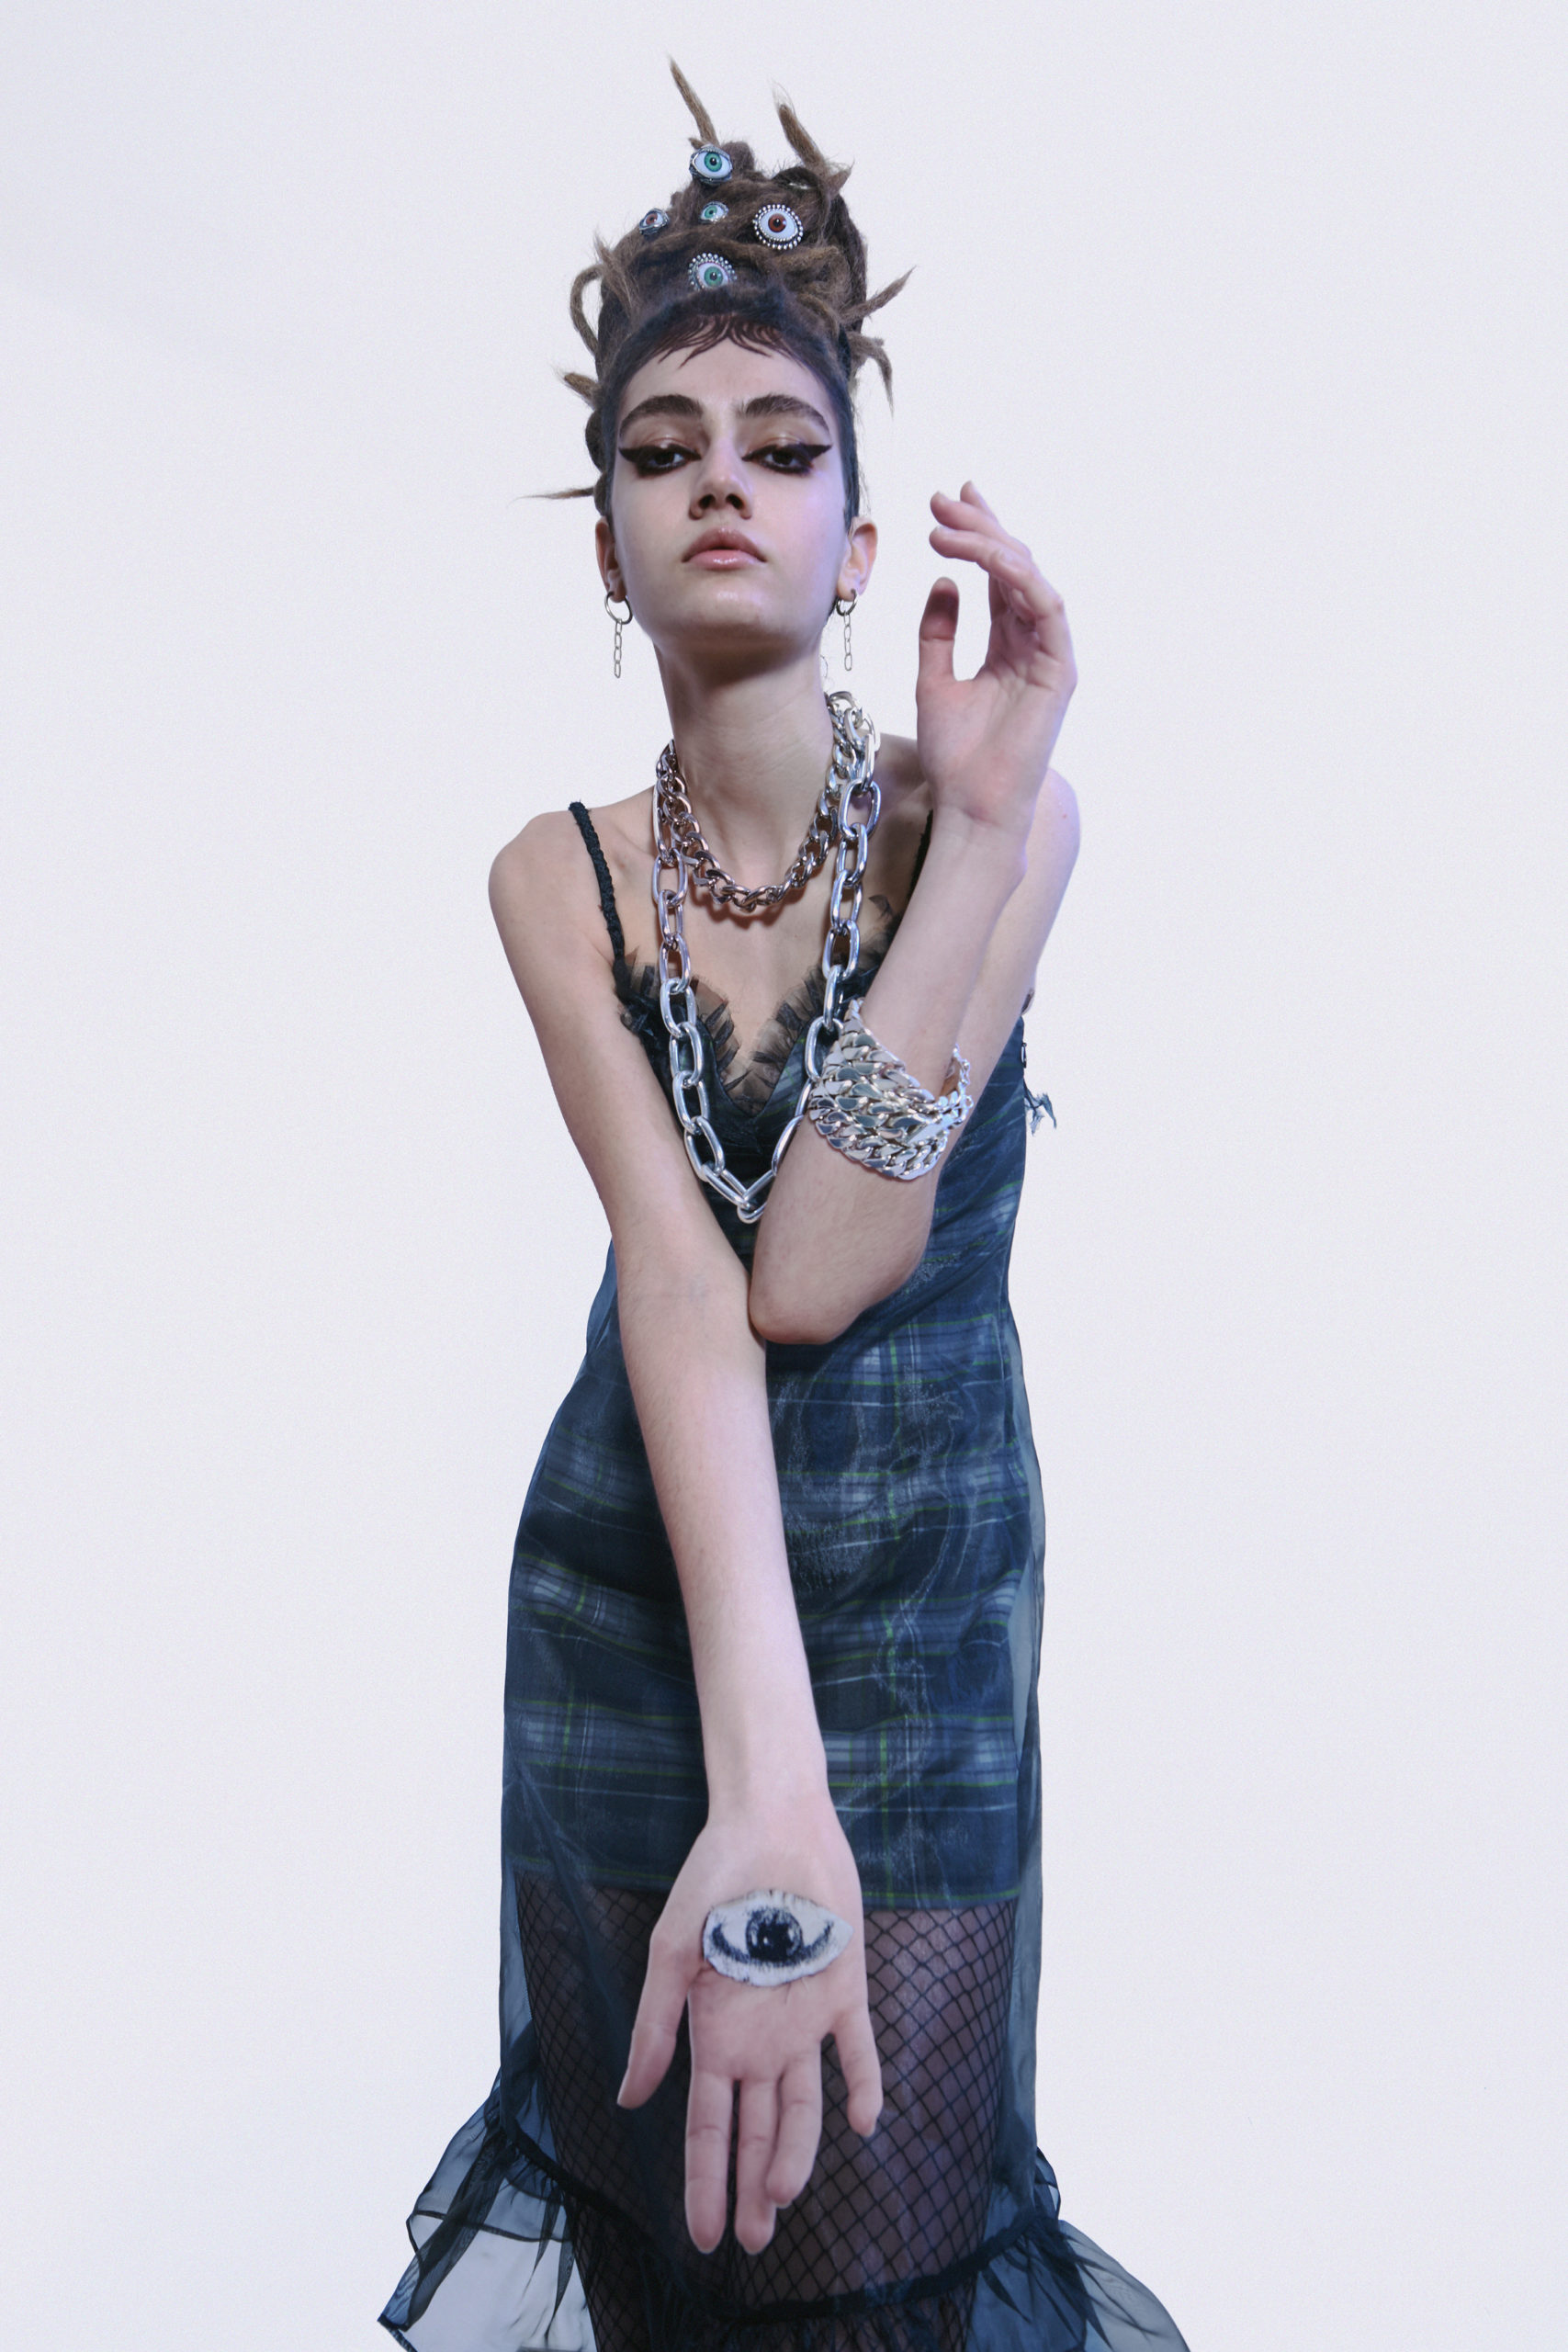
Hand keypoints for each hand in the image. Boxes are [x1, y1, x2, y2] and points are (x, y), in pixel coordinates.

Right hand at [617, 1790, 882, 2254]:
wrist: (772, 1822)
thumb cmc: (713, 1878)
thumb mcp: (670, 1951)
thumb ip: (656, 2025)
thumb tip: (628, 2099)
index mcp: (714, 2033)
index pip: (707, 2124)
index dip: (704, 2180)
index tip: (703, 2238)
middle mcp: (760, 2038)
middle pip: (756, 2130)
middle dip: (751, 2186)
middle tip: (753, 2241)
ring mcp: (805, 2018)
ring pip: (804, 2104)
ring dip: (797, 2152)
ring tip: (783, 2195)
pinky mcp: (847, 1989)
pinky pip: (858, 2050)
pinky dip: (863, 2085)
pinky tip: (862, 2122)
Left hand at [917, 482, 1077, 838]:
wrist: (971, 806)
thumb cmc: (955, 756)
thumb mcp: (933, 680)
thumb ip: (938, 632)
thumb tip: (944, 580)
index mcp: (1007, 644)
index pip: (997, 576)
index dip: (977, 535)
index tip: (945, 504)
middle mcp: (1032, 643)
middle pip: (1015, 567)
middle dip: (981, 526)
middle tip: (944, 498)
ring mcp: (1049, 653)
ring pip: (1029, 577)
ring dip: (990, 543)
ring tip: (946, 525)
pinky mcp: (1060, 668)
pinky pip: (1044, 605)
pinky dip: (1014, 576)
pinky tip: (980, 557)